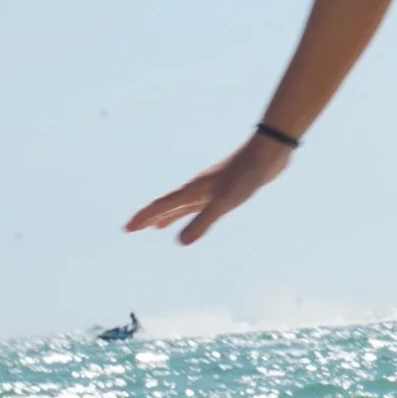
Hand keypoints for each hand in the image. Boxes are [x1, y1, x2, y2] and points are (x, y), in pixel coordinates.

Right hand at [125, 132, 292, 245]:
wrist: (269, 154)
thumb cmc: (246, 176)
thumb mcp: (224, 203)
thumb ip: (203, 221)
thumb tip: (180, 243)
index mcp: (192, 190)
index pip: (161, 205)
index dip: (144, 217)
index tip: (127, 228)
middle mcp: (197, 188)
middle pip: (167, 205)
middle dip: (149, 217)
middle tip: (132, 228)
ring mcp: (211, 187)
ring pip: (183, 205)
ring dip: (169, 215)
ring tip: (158, 227)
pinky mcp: (226, 188)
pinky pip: (201, 203)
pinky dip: (192, 211)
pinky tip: (198, 213)